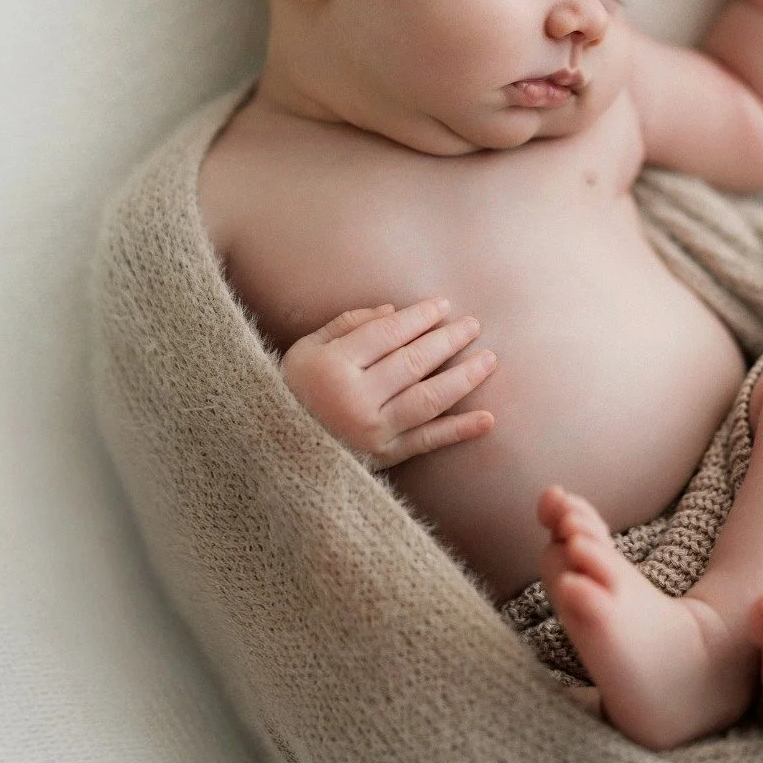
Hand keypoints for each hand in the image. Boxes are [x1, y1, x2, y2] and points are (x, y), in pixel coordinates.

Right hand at [281, 298, 496, 467]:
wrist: (273, 451)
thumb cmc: (290, 391)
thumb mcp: (306, 350)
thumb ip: (347, 325)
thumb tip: (394, 312)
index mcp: (332, 367)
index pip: (388, 335)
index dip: (419, 317)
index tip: (443, 305)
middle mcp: (355, 399)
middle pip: (413, 362)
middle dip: (447, 340)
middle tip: (472, 325)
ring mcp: (372, 431)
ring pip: (428, 399)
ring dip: (463, 378)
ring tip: (488, 360)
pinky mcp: (384, 458)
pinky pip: (427, 441)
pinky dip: (459, 431)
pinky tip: (487, 419)